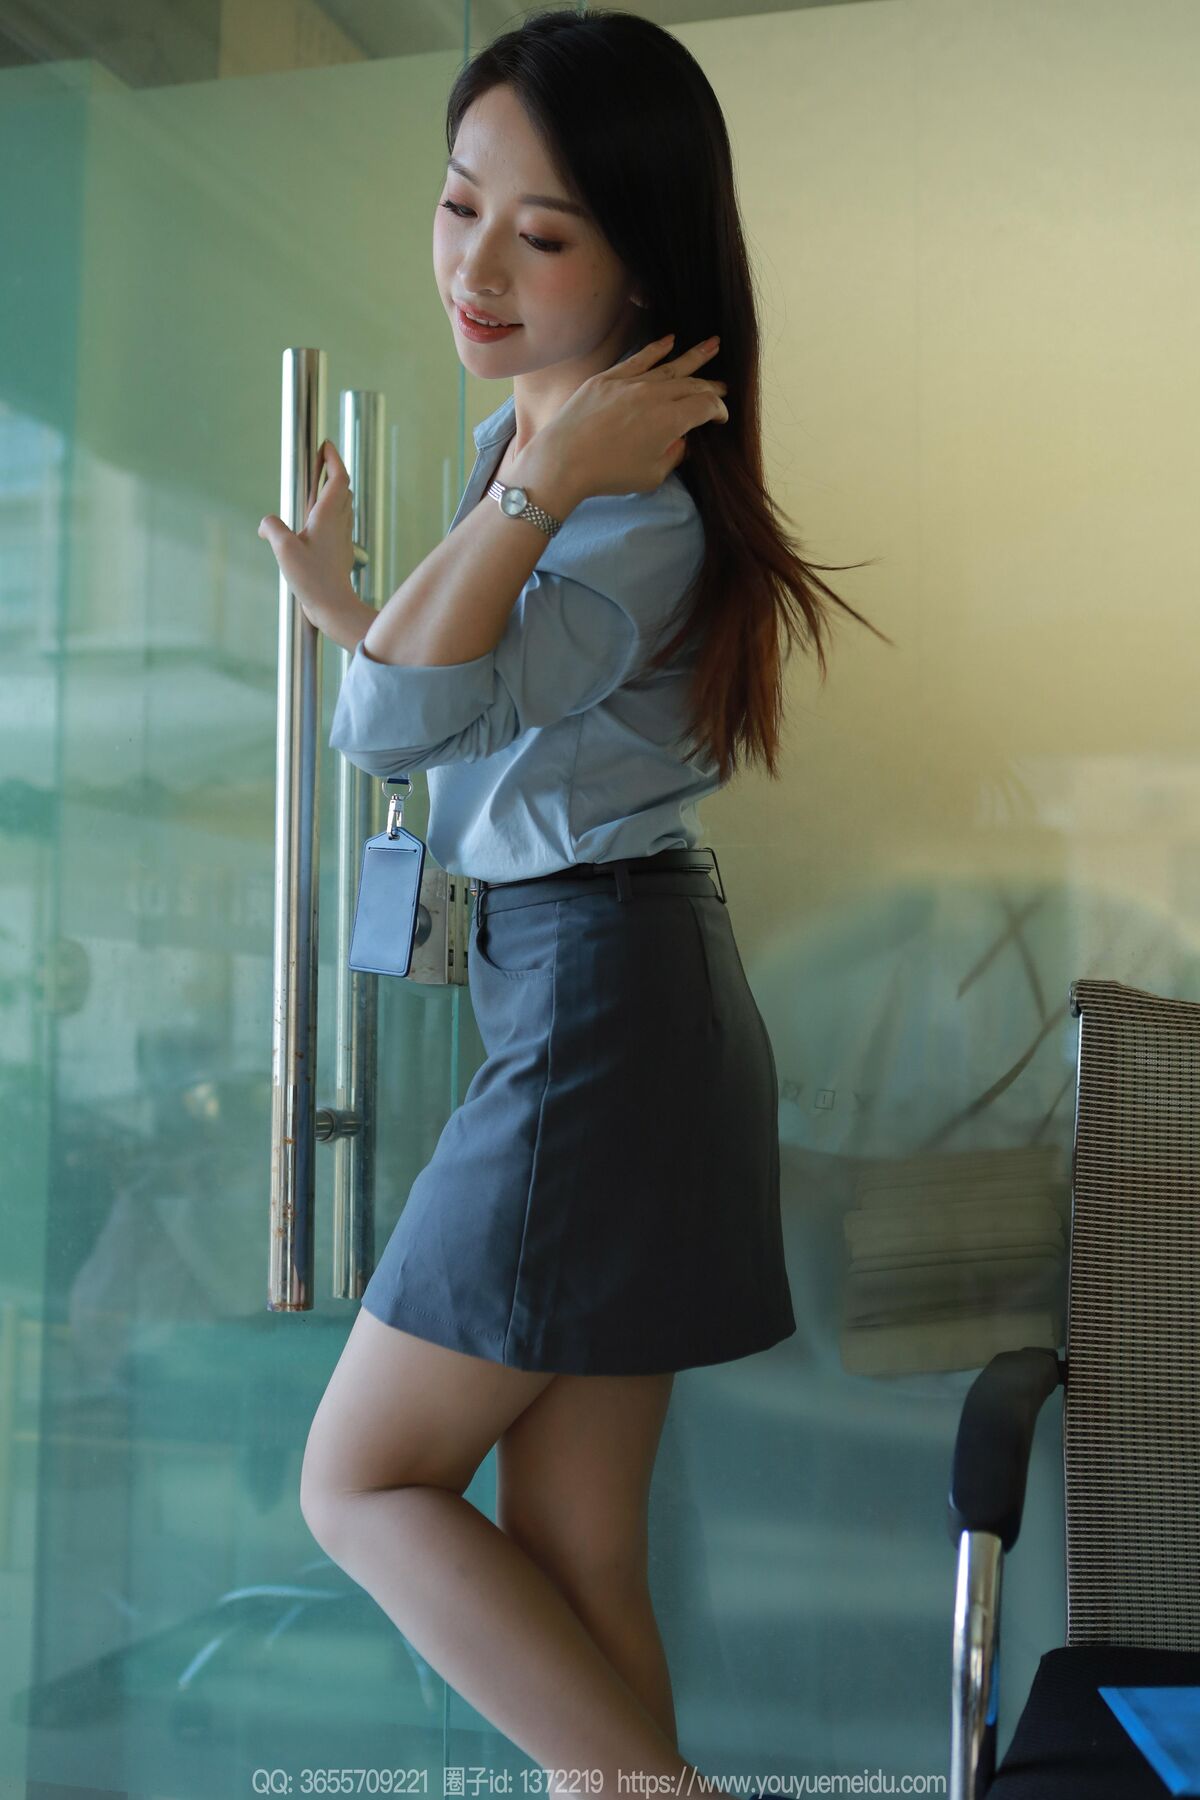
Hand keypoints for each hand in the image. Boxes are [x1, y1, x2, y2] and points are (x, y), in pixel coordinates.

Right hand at [258, 440, 359, 627]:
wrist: (334, 607)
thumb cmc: (313, 579)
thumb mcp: (284, 550)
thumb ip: (272, 528)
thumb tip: (265, 524)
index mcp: (329, 515)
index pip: (338, 477)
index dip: (333, 459)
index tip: (326, 445)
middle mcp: (339, 523)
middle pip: (343, 489)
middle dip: (333, 471)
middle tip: (321, 460)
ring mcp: (342, 538)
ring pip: (343, 506)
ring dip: (333, 491)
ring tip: (317, 486)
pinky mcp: (340, 552)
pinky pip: (338, 524)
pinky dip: (329, 513)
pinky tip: (315, 522)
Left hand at [535, 334, 728, 500]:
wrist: (563, 461)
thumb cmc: (608, 475)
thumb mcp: (651, 476)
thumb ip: (673, 455)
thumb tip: (681, 441)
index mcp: (671, 420)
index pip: (705, 406)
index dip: (718, 411)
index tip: (719, 419)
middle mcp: (655, 395)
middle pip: (691, 384)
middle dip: (710, 386)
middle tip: (724, 386)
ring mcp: (631, 383)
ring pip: (670, 367)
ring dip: (694, 357)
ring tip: (713, 345)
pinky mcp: (609, 379)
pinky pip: (639, 358)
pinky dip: (657, 349)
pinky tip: (671, 341)